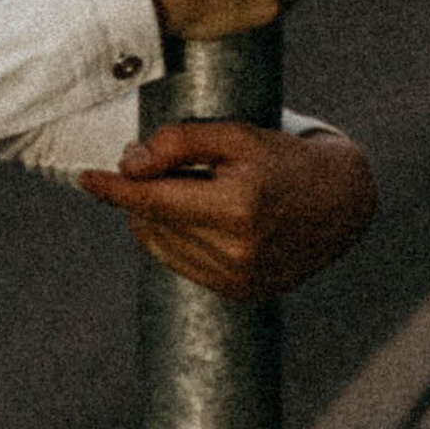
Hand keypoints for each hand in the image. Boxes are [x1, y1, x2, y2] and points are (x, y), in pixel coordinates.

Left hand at [80, 120, 376, 297]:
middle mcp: (237, 251)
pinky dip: (176, 239)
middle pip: (153, 221)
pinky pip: (181, 265)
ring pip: (162, 245)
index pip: (152, 200)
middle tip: (172, 167)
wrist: (343, 201)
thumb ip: (180, 143)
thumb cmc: (286, 159)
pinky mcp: (241, 293)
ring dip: (158, 217)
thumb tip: (128, 164)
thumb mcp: (236, 135)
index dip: (113, 188)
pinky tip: (200, 218)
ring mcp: (239, 279)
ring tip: (194, 192)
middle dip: (146, 193)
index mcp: (237, 209)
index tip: (85, 177)